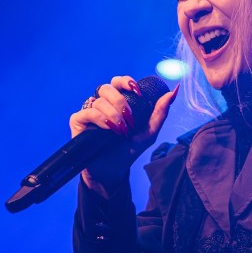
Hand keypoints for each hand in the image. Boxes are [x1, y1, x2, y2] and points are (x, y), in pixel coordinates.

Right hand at [69, 76, 179, 198]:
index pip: (119, 82)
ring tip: (120, 131)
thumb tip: (173, 91)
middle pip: (107, 87)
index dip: (126, 82)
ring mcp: (89, 111)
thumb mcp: (148, 132)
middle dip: (121, 101)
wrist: (113, 170)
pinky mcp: (77, 122)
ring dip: (113, 115)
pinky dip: (100, 119)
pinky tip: (108, 130)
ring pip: (99, 100)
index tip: (138, 93)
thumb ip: (160, 112)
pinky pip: (87, 111)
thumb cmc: (129, 150)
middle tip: (129, 119)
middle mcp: (101, 104)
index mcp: (117, 102)